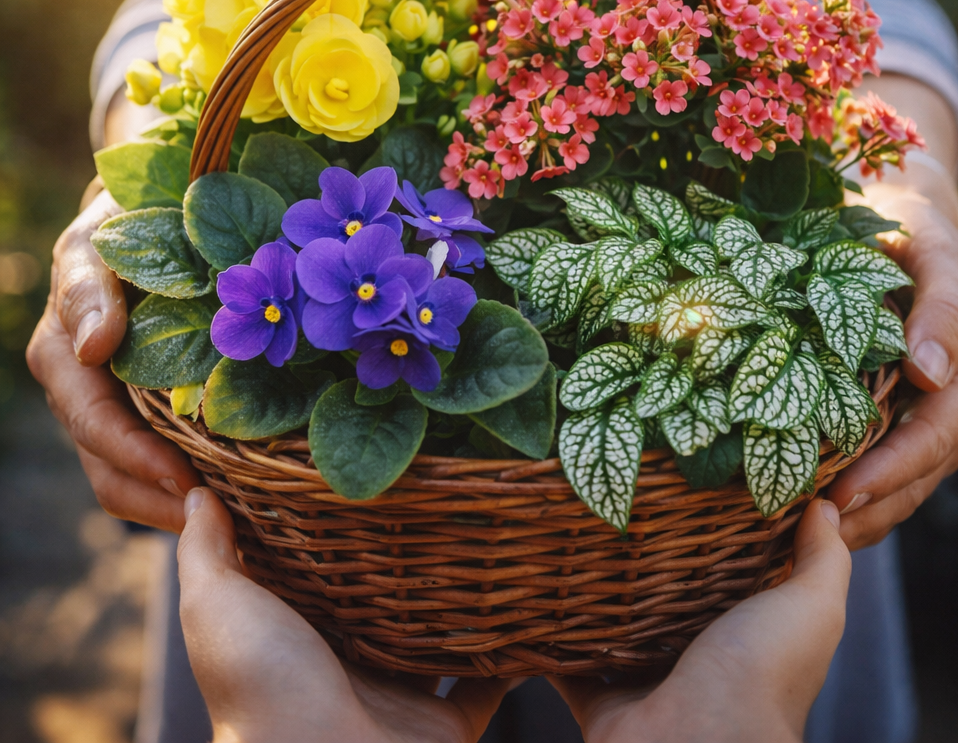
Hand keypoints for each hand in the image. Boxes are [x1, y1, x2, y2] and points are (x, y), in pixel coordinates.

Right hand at [25, 187, 200, 531]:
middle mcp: (80, 395)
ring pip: (130, 478)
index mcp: (63, 361)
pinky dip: (186, 481)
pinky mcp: (140, 407)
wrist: (138, 217)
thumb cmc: (116, 225)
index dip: (140, 461)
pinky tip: (232, 491)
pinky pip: (157, 458)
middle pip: (111, 472)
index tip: (189, 483)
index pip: (98, 429)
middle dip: (160, 502)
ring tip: (230, 522)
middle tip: (221, 524)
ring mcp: (110, 406)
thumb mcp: (96, 245)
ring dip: (172, 504)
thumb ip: (89, 291)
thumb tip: (94, 346)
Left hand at [177, 487, 512, 742]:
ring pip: (437, 635)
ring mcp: (399, 695)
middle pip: (385, 600)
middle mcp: (348, 663)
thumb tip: (196, 492)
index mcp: (297, 634)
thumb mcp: (217, 607)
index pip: (322, 568)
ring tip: (491, 538)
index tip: (366, 472)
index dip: (337, 525)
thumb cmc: (261, 690)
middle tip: (443, 493)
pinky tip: (529, 606)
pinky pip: (486, 681)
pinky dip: (509, 653)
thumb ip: (206, 551)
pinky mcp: (444, 722)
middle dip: (409, 557)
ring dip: (461, 599)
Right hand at [548, 500, 850, 742]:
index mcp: (744, 633)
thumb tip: (826, 504)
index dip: (713, 531)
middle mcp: (695, 656)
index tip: (689, 477)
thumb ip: (824, 558)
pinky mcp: (601, 698)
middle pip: (665, 596)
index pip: (726, 572)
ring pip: (612, 624)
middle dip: (645, 556)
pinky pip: (566, 661)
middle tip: (617, 495)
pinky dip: (548, 636)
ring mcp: (646, 679)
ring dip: (594, 591)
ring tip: (572, 533)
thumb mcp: (810, 608)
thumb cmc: (761, 677)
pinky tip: (534, 592)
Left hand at [826, 166, 957, 548]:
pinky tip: (821, 518)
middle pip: (926, 466)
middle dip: (876, 501)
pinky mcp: (911, 416)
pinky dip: (865, 497)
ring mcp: (939, 412)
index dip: (898, 463)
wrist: (902, 222)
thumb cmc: (908, 231)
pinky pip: (896, 467)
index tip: (850, 489)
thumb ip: (940, 306)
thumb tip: (932, 375)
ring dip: (869, 512)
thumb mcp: (928, 251)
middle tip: (819, 531)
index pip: (940, 428)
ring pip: (914, 478)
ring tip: (812, 538)